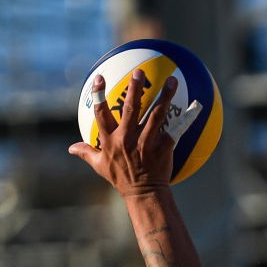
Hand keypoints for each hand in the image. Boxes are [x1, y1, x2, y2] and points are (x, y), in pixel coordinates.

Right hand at [68, 70, 179, 195]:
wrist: (144, 194)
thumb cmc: (122, 179)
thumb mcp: (100, 166)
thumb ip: (86, 153)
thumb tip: (71, 148)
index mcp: (110, 140)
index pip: (101, 114)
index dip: (99, 94)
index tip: (100, 78)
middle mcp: (128, 139)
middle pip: (130, 109)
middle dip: (134, 89)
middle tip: (139, 72)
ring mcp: (146, 143)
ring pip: (156, 115)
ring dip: (164, 96)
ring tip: (171, 80)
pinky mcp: (163, 148)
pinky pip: (175, 130)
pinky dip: (186, 118)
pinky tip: (195, 106)